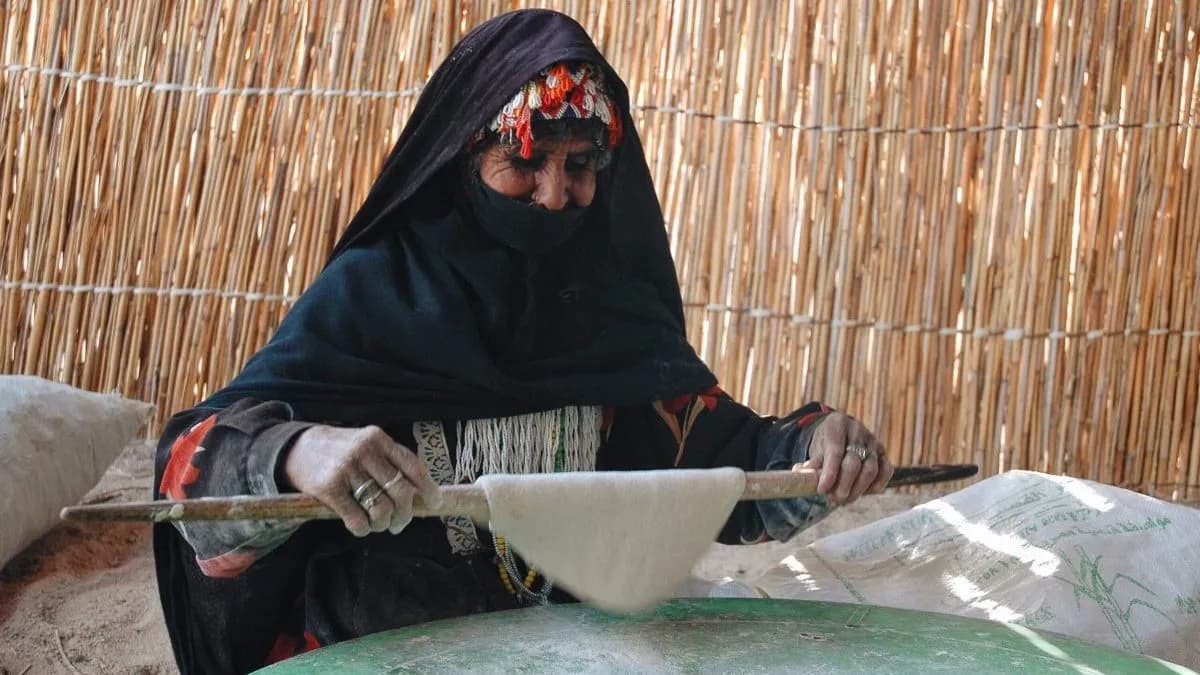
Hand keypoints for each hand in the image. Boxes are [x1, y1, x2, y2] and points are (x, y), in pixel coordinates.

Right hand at [283, 425, 441, 536]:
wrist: (294, 448)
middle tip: (399, 524)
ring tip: (377, 525)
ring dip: (382, 524)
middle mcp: (365, 451)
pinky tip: (359, 527)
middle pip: (401, 491)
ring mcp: (347, 469)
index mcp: (379, 439)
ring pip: (381, 507)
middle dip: (405, 514)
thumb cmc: (338, 451)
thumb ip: (389, 461)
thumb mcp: (366, 444)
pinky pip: (356, 518)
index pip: (414, 467)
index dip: (428, 489)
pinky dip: (362, 529)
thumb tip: (419, 492)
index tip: (434, 503)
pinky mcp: (328, 488)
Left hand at [796, 412, 892, 505]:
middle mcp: (857, 430)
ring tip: (844, 500)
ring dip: (858, 490)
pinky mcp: (883, 452)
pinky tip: (863, 493)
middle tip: (834, 500)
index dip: (829, 473)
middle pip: (854, 463)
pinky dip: (876, 485)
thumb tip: (805, 477)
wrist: (841, 431)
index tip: (822, 490)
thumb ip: (813, 463)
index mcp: (836, 424)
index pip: (835, 451)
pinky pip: (886, 471)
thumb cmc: (825, 442)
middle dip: (844, 485)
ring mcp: (873, 441)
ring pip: (871, 469)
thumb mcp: (816, 448)